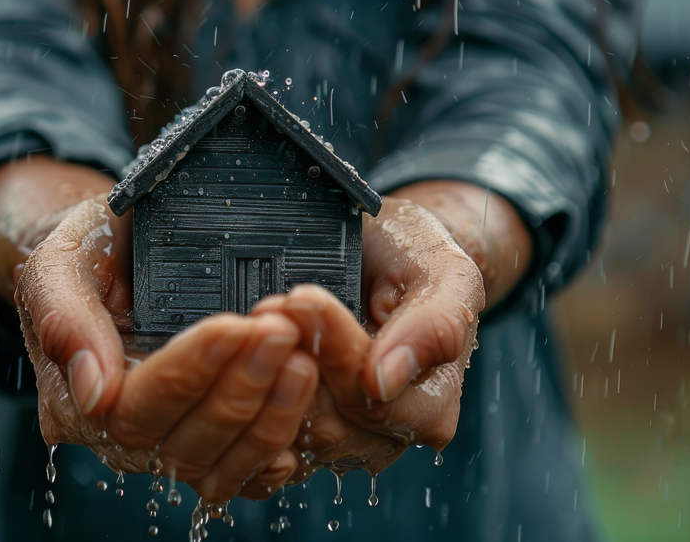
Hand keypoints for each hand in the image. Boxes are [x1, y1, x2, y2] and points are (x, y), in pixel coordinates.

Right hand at [0, 158, 319, 501]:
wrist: (125, 248)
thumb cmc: (94, 251)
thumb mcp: (64, 261)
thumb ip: (65, 318)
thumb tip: (94, 394)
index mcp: (75, 400)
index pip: (133, 407)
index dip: (187, 370)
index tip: (234, 326)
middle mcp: (122, 438)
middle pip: (181, 443)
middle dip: (239, 387)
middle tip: (281, 331)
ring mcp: (170, 447)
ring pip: (219, 467)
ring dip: (270, 418)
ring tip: (305, 359)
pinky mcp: (214, 448)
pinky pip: (246, 476)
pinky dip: (279, 452)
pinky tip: (309, 418)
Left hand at [251, 183, 529, 479]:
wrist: (387, 251)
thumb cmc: (419, 258)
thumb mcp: (444, 275)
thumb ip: (430, 328)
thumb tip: (384, 382)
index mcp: (430, 407)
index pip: (369, 395)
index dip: (333, 348)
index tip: (303, 298)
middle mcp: (386, 435)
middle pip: (326, 414)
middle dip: (295, 353)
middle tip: (270, 303)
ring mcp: (339, 438)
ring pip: (290, 423)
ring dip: (268, 369)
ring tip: (258, 317)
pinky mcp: (299, 430)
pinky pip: (267, 426)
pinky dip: (256, 386)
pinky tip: (246, 348)